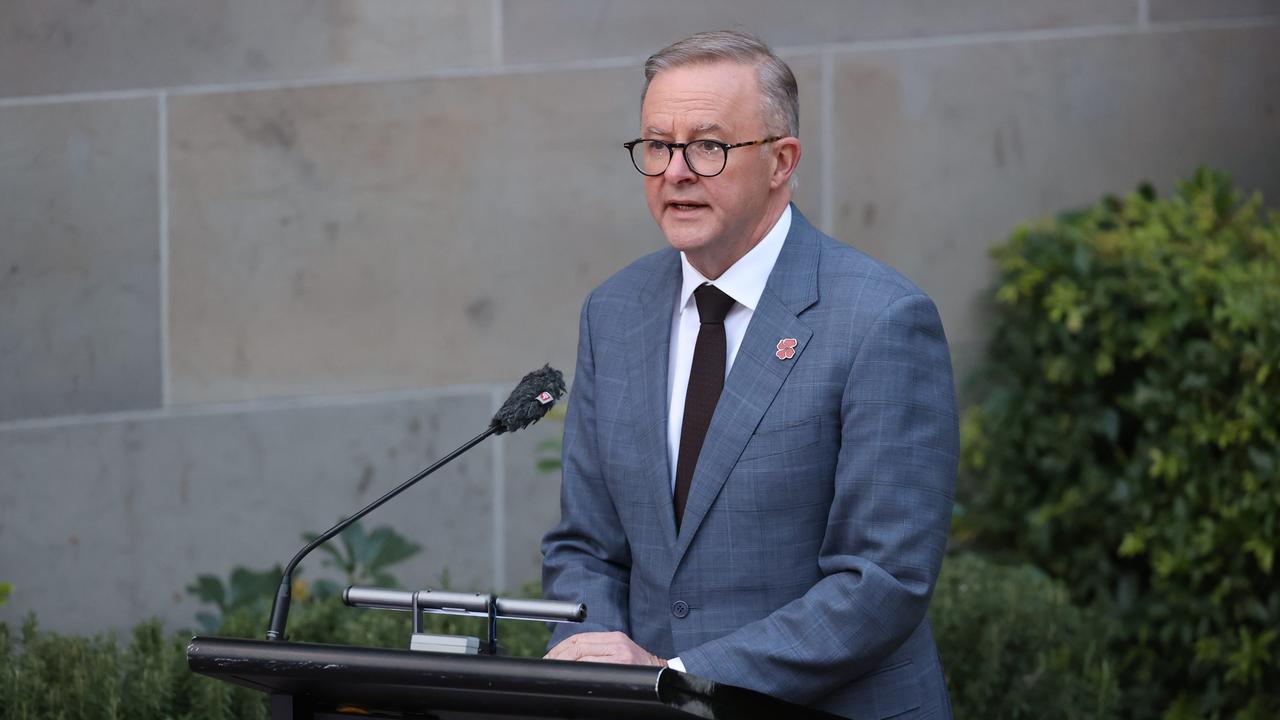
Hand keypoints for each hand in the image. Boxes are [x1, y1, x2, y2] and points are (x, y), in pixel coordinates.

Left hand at [543, 631, 667, 666]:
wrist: (663, 675)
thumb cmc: (639, 667)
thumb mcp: (621, 651)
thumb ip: (601, 650)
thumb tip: (572, 656)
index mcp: (614, 637)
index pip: (579, 639)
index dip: (560, 648)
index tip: (549, 657)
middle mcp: (616, 643)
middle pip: (578, 646)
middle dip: (557, 656)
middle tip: (547, 665)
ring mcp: (620, 656)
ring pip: (583, 656)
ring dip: (565, 664)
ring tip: (555, 671)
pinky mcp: (623, 667)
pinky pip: (594, 669)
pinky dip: (580, 672)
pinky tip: (572, 676)